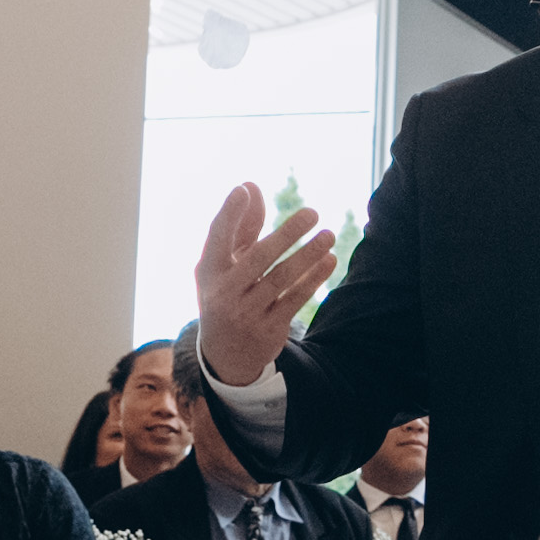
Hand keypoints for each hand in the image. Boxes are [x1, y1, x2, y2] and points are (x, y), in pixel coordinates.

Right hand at [194, 185, 335, 397]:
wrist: (226, 354)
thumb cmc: (228, 292)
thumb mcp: (226, 263)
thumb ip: (240, 225)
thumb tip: (250, 185)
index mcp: (210, 271)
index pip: (217, 238)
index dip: (228, 214)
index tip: (242, 190)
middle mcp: (224, 293)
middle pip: (259, 258)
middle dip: (286, 234)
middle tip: (312, 212)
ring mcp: (246, 313)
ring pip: (281, 279)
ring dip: (308, 255)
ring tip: (328, 235)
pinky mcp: (268, 329)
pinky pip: (295, 299)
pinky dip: (313, 279)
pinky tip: (329, 259)